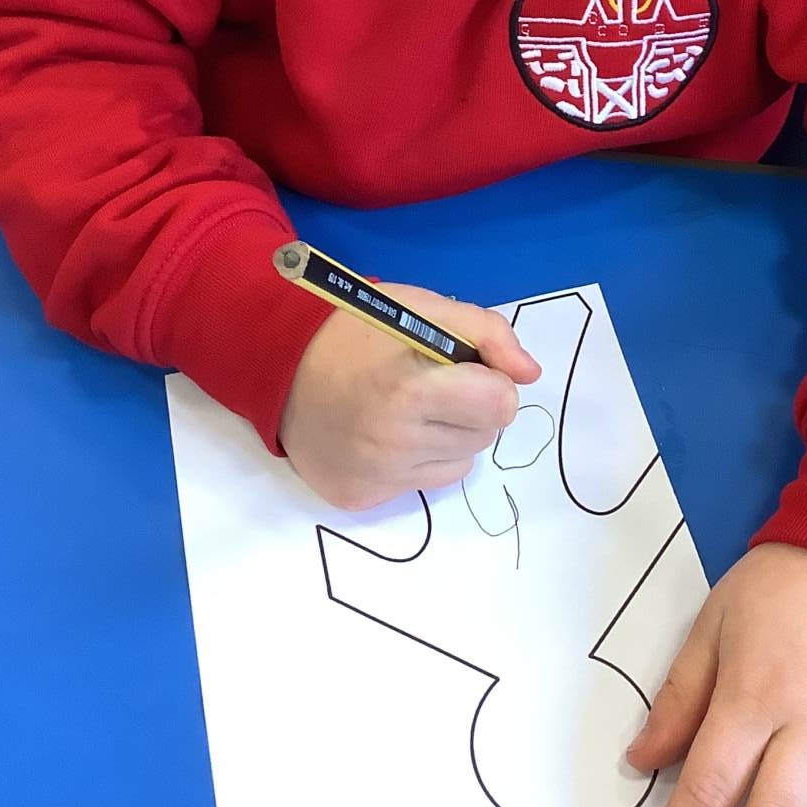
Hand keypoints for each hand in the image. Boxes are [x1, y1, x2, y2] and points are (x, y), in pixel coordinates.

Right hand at [279, 285, 541, 510]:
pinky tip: (386, 432)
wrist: (277, 363)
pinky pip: (423, 484)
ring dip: (449, 434)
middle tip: (431, 383)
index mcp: (409, 390)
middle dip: (471, 406)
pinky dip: (418, 459)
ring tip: (408, 406)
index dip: (492, 381)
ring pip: (461, 462)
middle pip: (485, 435)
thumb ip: (486, 333)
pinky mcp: (360, 498)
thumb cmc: (355, 329)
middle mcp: (392, 443)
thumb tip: (529, 374)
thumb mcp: (422, 308)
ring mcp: (375, 477)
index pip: (500, 405)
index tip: (466, 369)